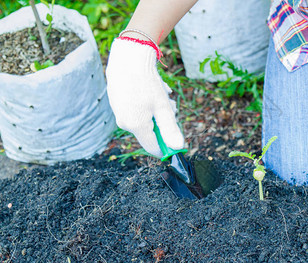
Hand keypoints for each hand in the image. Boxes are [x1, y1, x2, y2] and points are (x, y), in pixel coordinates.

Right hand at [106, 37, 183, 157]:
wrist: (128, 58)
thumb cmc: (147, 82)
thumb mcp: (163, 107)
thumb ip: (170, 130)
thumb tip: (178, 148)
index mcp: (136, 126)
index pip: (153, 148)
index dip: (167, 146)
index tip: (178, 139)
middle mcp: (124, 123)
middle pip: (151, 131)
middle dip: (163, 121)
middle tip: (170, 105)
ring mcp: (118, 113)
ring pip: (145, 119)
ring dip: (157, 110)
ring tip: (161, 93)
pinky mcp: (117, 103)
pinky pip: (136, 110)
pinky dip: (146, 103)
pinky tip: (149, 89)